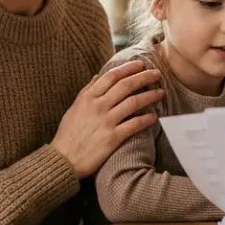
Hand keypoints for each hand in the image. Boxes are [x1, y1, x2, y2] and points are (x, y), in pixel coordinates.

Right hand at [51, 61, 163, 176]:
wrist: (63, 160)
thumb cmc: (68, 135)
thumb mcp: (74, 108)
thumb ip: (86, 91)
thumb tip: (98, 76)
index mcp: (88, 98)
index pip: (111, 76)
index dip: (128, 68)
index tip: (140, 64)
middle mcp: (98, 106)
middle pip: (126, 85)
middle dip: (144, 77)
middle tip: (156, 74)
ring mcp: (106, 121)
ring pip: (133, 102)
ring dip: (150, 96)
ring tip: (161, 93)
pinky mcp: (112, 138)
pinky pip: (134, 125)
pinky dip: (146, 119)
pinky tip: (154, 117)